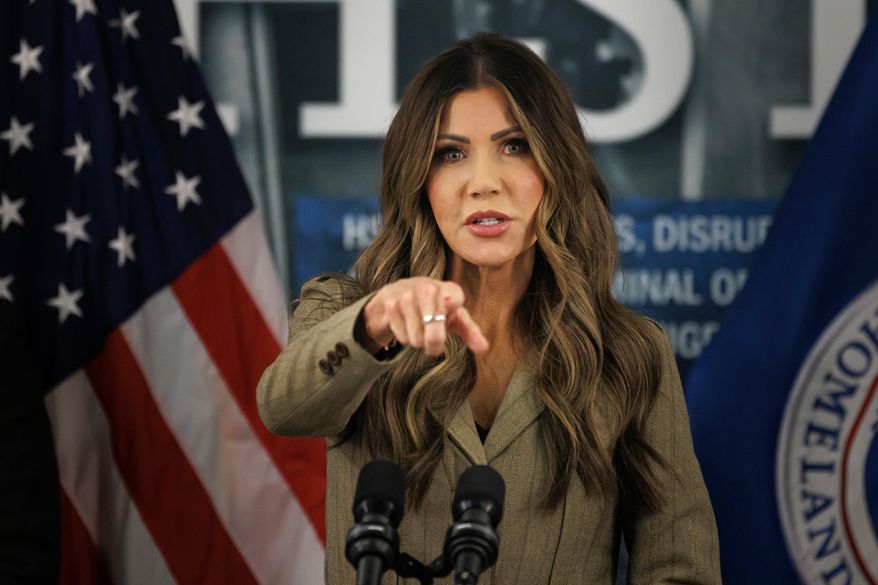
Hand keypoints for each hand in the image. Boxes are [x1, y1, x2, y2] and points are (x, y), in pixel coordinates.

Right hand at [362, 278, 489, 355]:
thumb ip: (471, 332)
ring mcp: (407, 295)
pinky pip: (402, 337)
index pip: (457, 304)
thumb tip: (485, 348)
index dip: (452, 313)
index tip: (448, 310)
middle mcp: (428, 287)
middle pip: (434, 334)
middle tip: (433, 343)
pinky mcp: (390, 303)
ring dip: (417, 341)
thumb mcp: (454, 318)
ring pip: (416, 339)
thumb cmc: (434, 308)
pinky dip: (404, 338)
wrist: (398, 294)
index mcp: (450, 290)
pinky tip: (405, 325)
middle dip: (434, 344)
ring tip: (418, 329)